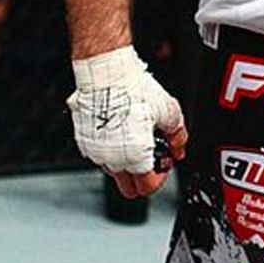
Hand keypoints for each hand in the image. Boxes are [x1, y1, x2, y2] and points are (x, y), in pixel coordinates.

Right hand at [66, 45, 186, 197]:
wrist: (106, 75)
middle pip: (129, 188)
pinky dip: (112, 149)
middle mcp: (112, 160)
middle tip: (152, 157)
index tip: (164, 163)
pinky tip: (121, 129)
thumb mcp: (169, 111)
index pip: (148, 187)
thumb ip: (178, 136)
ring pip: (114, 171)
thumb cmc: (135, 91)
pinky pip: (101, 155)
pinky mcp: (84, 143)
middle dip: (143, 177)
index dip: (161, 177)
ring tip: (137, 136)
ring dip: (127, 161)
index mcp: (135, 156)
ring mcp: (96, 153)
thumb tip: (179, 148)